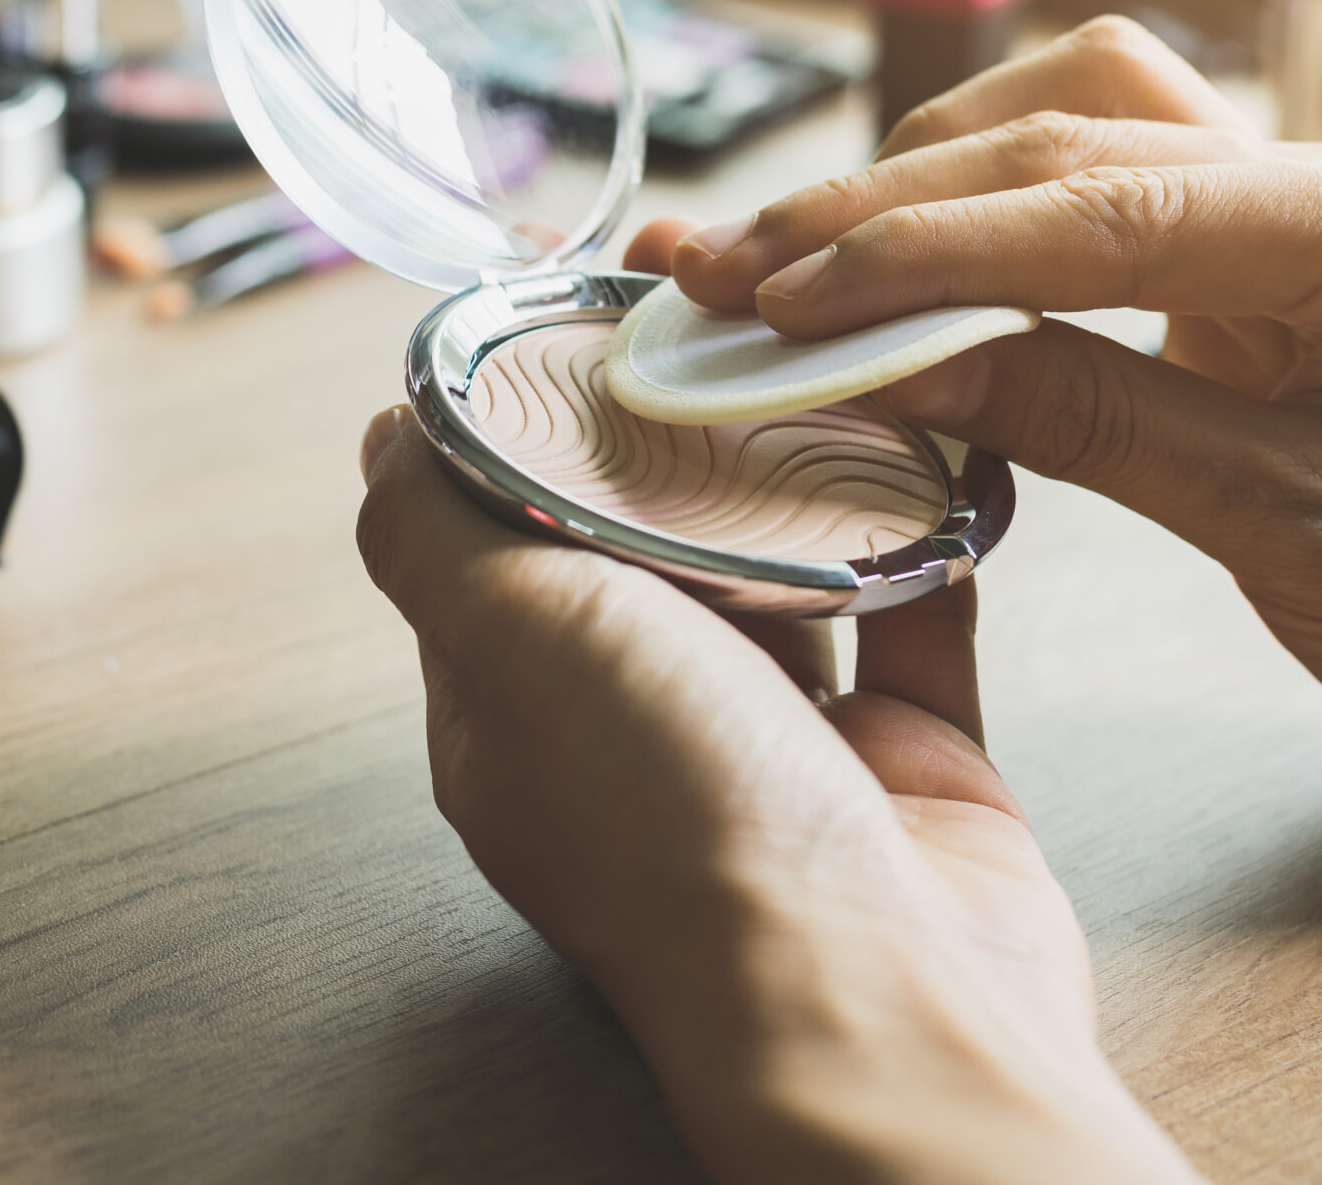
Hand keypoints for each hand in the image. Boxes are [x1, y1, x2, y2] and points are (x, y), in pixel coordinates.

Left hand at [357, 374, 1196, 1183]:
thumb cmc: (679, 822)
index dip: (529, 438)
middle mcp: (641, 734)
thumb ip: (432, 529)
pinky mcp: (907, 759)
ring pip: (786, 573)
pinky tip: (941, 448)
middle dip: (684, 441)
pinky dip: (928, 533)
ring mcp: (780, 751)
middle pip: (650, 549)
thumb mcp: (509, 636)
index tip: (585, 328)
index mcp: (519, 715)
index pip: (496, 546)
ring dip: (807, 480)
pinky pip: (915, 613)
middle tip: (726, 328)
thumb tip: (380, 436)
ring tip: (830, 365)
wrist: (883, 993)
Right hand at [661, 17, 1321, 825]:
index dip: (919, 251)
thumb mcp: (1287, 530)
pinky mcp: (1272, 241)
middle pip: (1069, 141)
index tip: (778, 299)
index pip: (1100, 207)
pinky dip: (993, 204)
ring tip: (796, 255)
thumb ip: (1087, 419)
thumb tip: (895, 361)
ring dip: (930, 174)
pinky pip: (1110, 177)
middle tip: (731, 273)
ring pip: (1082, 117)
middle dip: (886, 209)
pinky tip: (907, 251)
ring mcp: (1311, 195)